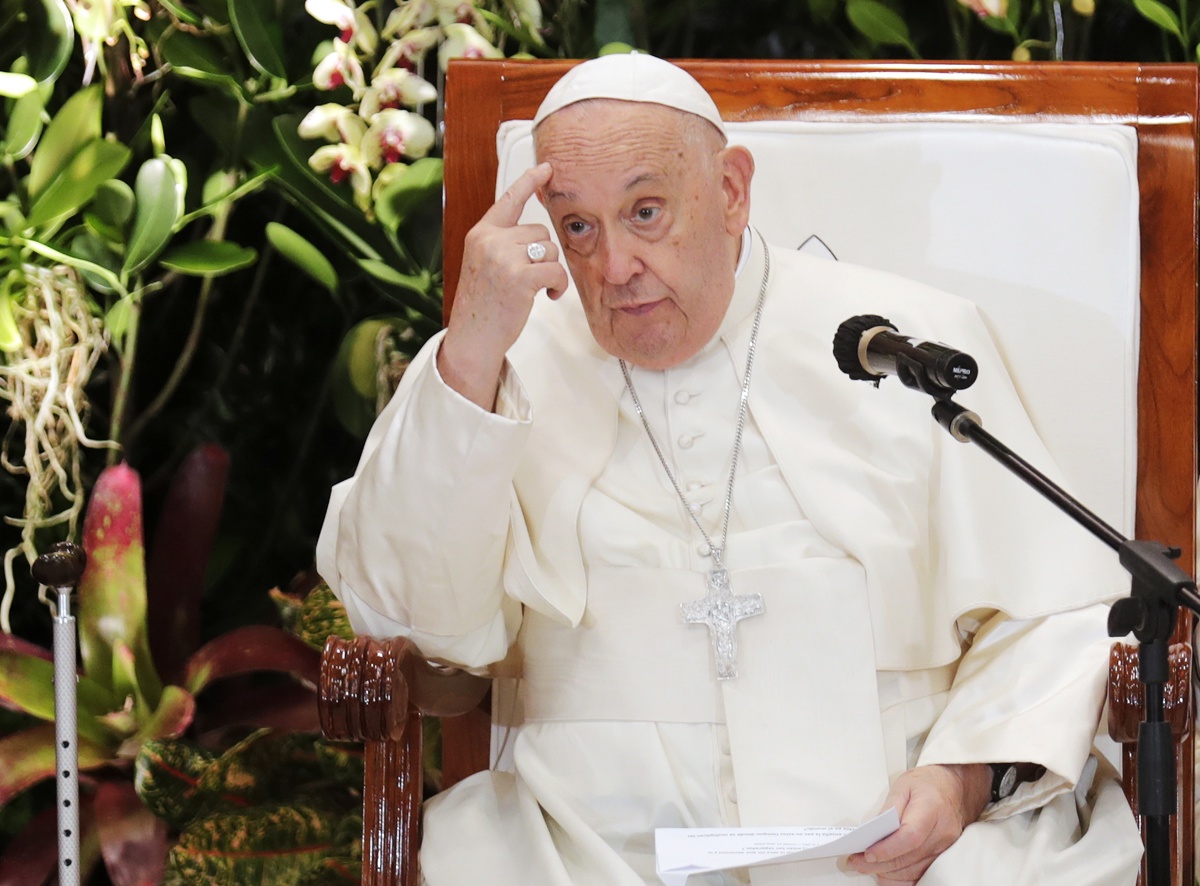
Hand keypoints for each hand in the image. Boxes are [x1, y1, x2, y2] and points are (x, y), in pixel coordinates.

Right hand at [439, 161, 568, 409]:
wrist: (472, 337)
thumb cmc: (482, 305)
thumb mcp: (484, 265)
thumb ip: (503, 245)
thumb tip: (539, 237)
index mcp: (480, 234)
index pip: (508, 200)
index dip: (529, 182)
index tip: (547, 168)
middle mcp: (490, 240)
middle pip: (540, 231)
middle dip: (546, 255)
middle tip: (536, 278)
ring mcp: (504, 257)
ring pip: (551, 249)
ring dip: (553, 271)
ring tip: (541, 290)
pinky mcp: (520, 277)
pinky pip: (556, 270)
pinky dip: (559, 285)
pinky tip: (549, 297)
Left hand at [846, 763, 989, 884]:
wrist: (955, 788)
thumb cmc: (928, 784)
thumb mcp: (904, 785)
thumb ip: (889, 808)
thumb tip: (872, 831)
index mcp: (932, 809)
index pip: (911, 836)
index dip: (888, 849)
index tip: (867, 853)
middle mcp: (942, 833)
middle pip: (909, 857)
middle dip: (879, 864)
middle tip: (856, 862)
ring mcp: (945, 848)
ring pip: (914, 871)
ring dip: (887, 873)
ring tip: (865, 866)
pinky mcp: (943, 857)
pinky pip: (922, 875)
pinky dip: (902, 879)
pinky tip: (885, 874)